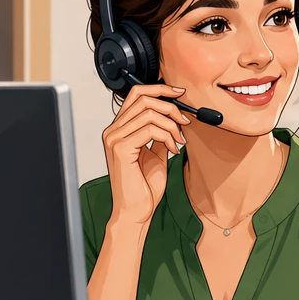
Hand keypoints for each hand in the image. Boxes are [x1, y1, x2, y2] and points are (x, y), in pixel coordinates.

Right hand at [101, 83, 191, 226]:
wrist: (136, 210)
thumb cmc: (143, 187)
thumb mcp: (157, 153)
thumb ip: (159, 134)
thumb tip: (173, 117)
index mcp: (119, 129)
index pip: (136, 94)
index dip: (159, 88)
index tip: (180, 93)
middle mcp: (113, 131)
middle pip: (144, 99)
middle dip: (171, 108)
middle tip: (185, 123)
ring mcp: (114, 138)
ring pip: (149, 113)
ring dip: (172, 125)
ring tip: (178, 141)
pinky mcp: (120, 148)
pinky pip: (149, 129)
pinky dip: (167, 136)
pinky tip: (172, 150)